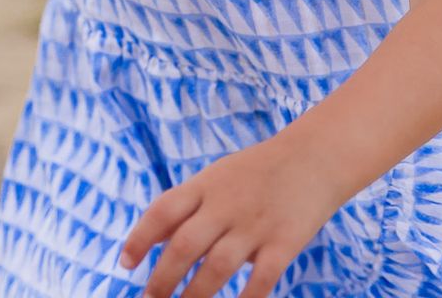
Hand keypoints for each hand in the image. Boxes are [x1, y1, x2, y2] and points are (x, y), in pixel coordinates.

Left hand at [119, 135, 346, 297]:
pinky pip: (261, 279)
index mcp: (205, 185)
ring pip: (217, 267)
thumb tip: (146, 241)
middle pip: (185, 244)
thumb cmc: (257, 173)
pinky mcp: (285, 242)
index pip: (163, 211)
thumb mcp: (215, 177)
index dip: (140, 238)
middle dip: (162, 278)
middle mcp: (227, 204)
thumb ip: (183, 207)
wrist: (315, 157)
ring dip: (195, 296)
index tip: (126, 264)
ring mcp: (256, 224)